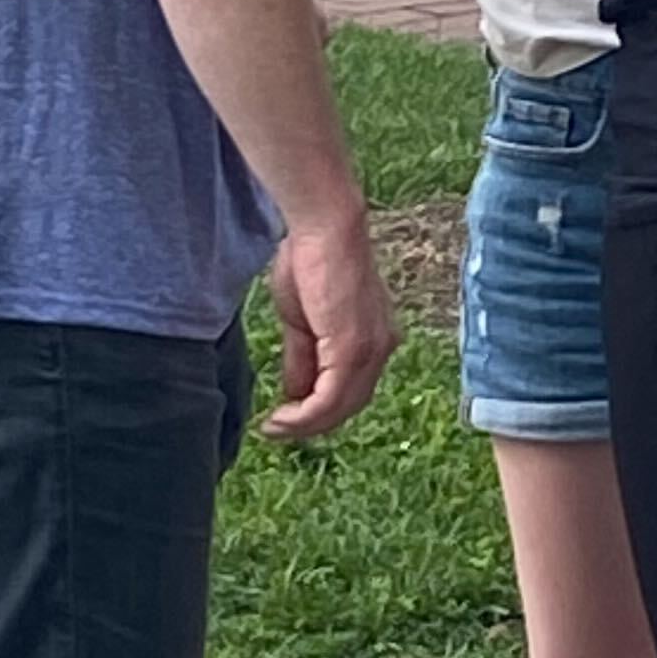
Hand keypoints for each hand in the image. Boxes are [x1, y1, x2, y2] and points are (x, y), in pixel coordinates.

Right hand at [265, 213, 398, 440]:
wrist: (323, 228)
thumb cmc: (311, 261)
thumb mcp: (303, 322)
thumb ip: (303, 359)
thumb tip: (295, 395)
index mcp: (375, 339)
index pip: (352, 390)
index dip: (320, 411)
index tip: (286, 419)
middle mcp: (381, 348)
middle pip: (349, 405)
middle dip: (311, 424)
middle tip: (277, 429)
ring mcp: (370, 350)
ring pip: (340, 407)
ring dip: (304, 425)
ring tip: (274, 428)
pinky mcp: (353, 349)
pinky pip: (329, 398)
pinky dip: (305, 416)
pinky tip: (281, 418)